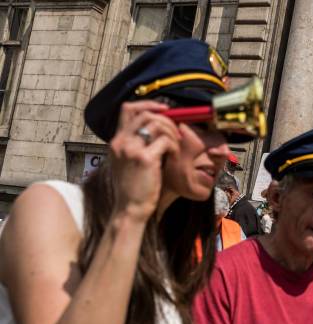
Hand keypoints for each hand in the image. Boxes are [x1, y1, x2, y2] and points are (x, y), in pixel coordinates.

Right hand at [110, 101, 180, 221]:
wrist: (129, 209)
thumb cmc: (133, 189)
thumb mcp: (127, 163)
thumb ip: (136, 146)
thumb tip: (157, 131)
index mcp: (116, 141)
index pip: (127, 109)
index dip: (148, 104)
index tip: (165, 110)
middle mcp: (121, 142)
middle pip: (145, 113)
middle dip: (165, 119)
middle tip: (176, 132)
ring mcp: (131, 149)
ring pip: (156, 123)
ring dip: (172, 132)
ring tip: (176, 146)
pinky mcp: (144, 158)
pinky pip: (165, 140)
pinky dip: (174, 146)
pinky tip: (174, 157)